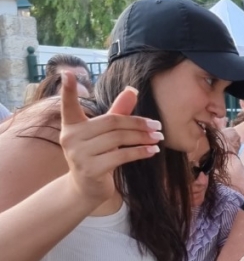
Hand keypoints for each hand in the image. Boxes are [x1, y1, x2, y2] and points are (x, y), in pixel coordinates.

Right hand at [59, 71, 162, 205]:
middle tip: (158, 126)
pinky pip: (121, 156)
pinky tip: (153, 151)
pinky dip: (140, 152)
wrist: (87, 188)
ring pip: (118, 139)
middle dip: (137, 123)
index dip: (69, 89)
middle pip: (111, 123)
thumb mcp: (105, 133)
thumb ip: (117, 112)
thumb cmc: (98, 155)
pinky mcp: (91, 169)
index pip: (69, 105)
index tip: (68, 72)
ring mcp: (78, 154)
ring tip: (158, 138)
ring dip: (143, 138)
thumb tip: (132, 90)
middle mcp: (71, 137)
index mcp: (71, 125)